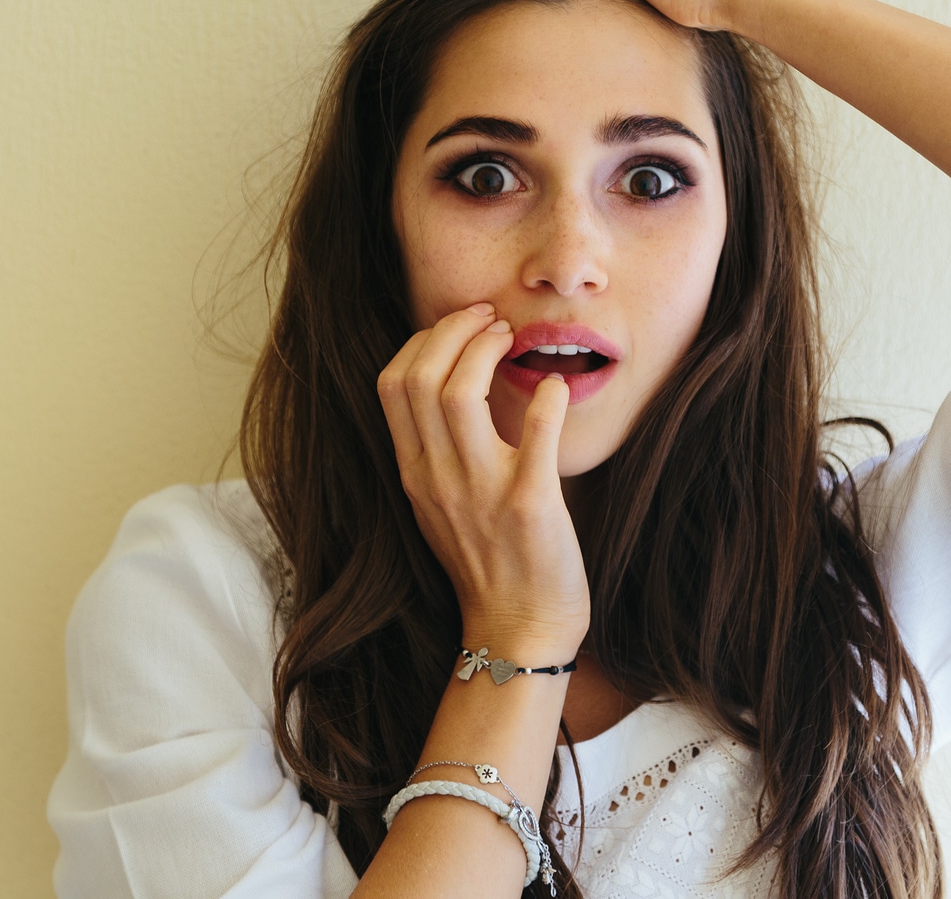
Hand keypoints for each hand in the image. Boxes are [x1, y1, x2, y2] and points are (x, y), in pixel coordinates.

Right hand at [377, 303, 588, 655]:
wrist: (518, 631)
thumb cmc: (489, 563)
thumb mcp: (441, 504)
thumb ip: (439, 451)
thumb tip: (453, 386)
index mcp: (415, 474)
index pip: (393, 384)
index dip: (422, 341)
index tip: (457, 327)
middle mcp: (437, 479)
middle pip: (421, 377)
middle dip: (454, 330)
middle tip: (490, 320)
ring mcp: (481, 492)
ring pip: (459, 394)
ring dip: (486, 350)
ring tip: (512, 338)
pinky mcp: (529, 505)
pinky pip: (535, 435)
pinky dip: (547, 399)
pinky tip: (556, 388)